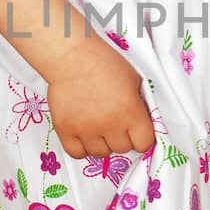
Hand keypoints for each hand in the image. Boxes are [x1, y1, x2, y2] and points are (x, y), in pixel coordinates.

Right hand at [46, 38, 155, 159]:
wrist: (72, 56)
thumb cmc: (104, 62)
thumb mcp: (134, 80)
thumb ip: (140, 105)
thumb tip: (142, 123)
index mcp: (131, 112)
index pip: (144, 144)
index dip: (141, 137)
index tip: (136, 131)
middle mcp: (110, 125)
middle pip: (122, 149)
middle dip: (121, 138)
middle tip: (114, 123)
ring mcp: (87, 130)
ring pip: (100, 154)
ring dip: (102, 143)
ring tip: (98, 127)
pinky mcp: (66, 130)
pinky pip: (77, 153)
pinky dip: (81, 147)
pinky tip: (83, 134)